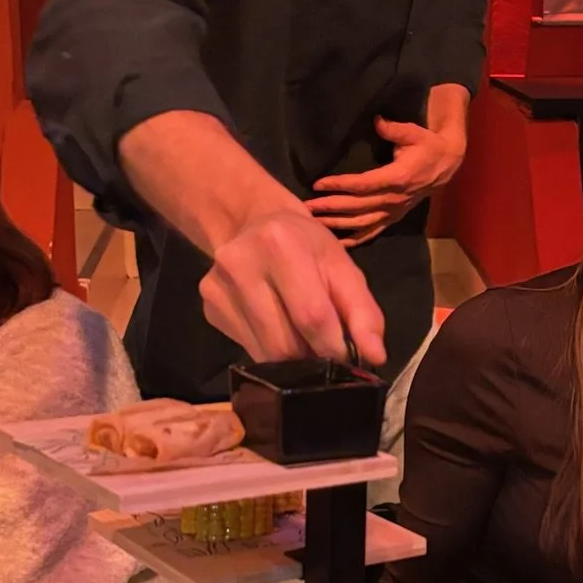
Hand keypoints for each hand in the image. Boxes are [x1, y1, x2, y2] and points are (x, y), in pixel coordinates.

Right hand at [199, 208, 387, 366]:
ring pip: (264, 354)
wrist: (252, 221)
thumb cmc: (306, 245)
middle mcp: (239, 264)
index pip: (311, 316)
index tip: (348, 360)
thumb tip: (375, 356)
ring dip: (291, 360)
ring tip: (302, 340)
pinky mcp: (208, 307)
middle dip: (312, 357)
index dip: (334, 348)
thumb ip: (363, 312)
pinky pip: (247, 348)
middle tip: (324, 351)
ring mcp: (217, 288)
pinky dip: (269, 350)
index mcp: (280, 244)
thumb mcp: (341, 267)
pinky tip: (275, 328)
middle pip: (284, 343)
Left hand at [308, 114, 466, 247]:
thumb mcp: (414, 133)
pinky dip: (355, 239)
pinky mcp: (394, 218)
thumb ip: (394, 129)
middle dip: (330, 207)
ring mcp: (394, 211)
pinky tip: (338, 243)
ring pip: (362, 223)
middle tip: (306, 207)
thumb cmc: (427, 146)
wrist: (446, 165)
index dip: (340, 185)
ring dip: (337, 224)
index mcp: (398, 178)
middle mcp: (394, 199)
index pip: (363, 184)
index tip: (319, 184)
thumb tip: (376, 121)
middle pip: (357, 207)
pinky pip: (372, 232)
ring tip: (314, 222)